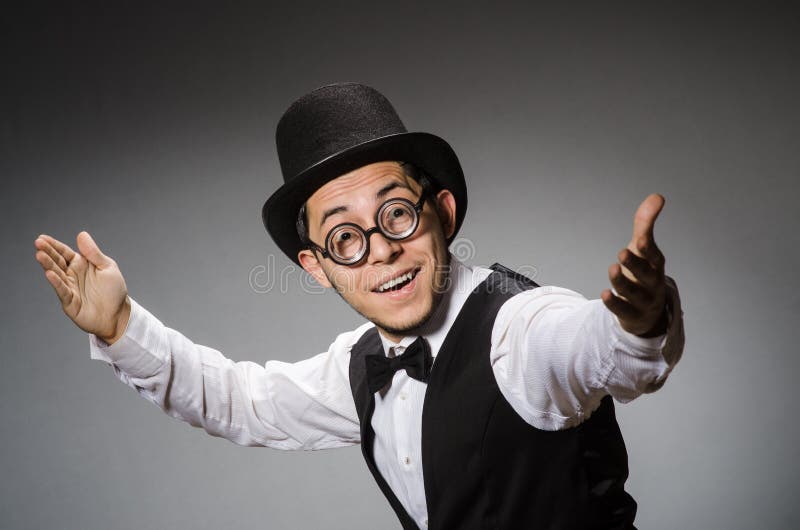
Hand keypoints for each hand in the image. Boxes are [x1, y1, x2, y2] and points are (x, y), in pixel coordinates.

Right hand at [34, 231, 129, 343]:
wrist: (118, 314)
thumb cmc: (113, 291)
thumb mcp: (107, 267)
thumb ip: (94, 253)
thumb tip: (82, 234)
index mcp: (81, 264)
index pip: (64, 252)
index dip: (54, 245)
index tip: (42, 238)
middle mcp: (72, 275)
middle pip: (57, 261)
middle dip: (48, 252)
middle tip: (38, 243)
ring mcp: (70, 288)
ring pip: (56, 274)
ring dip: (48, 265)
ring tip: (40, 255)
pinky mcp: (69, 301)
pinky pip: (62, 290)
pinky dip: (56, 282)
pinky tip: (49, 274)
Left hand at [601, 194, 667, 336]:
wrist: (649, 310)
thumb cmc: (643, 272)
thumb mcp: (643, 249)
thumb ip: (645, 224)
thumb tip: (657, 196)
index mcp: (655, 265)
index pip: (654, 256)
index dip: (648, 249)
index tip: (641, 239)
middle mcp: (651, 283)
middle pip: (645, 274)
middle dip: (635, 264)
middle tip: (622, 252)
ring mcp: (643, 301)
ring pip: (633, 292)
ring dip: (622, 282)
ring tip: (612, 268)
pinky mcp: (631, 315)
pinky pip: (623, 310)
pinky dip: (614, 303)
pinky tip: (605, 293)